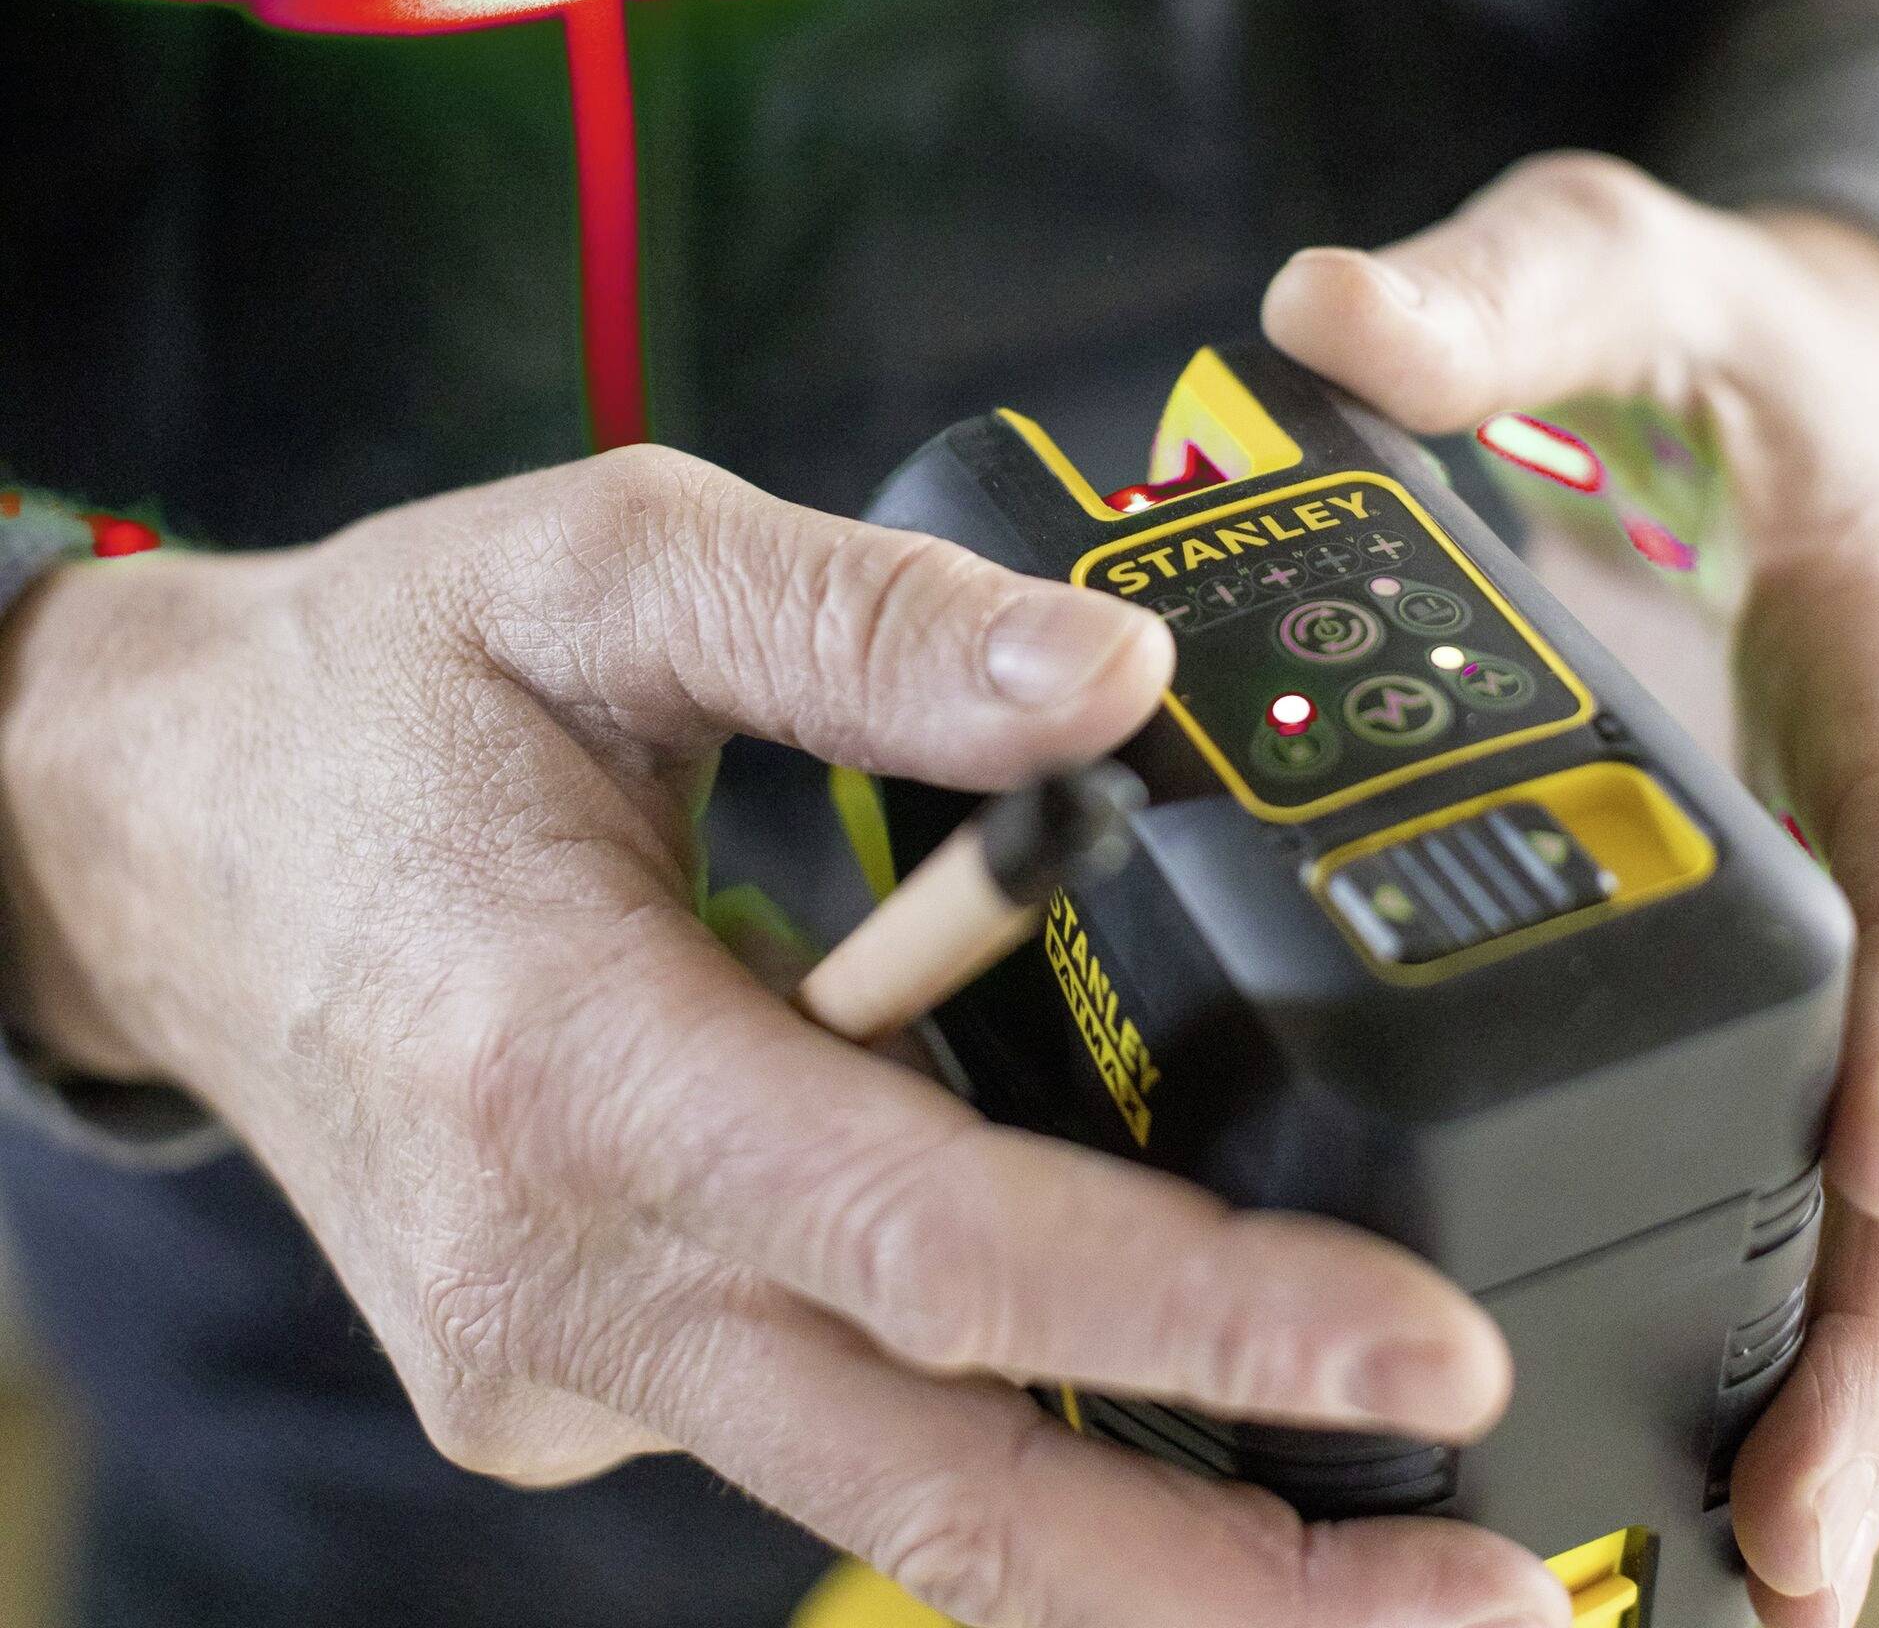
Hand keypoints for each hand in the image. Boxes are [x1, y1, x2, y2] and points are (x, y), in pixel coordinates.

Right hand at [0, 448, 1571, 1627]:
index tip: (1426, 1365)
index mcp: (565, 1059)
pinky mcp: (566, 1366)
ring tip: (1381, 1564)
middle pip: (942, 1482)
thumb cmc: (387, 689)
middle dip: (1232, 1579)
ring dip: (1137, 1543)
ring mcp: (555, 1352)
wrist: (159, 827)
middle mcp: (558, 1266)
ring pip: (890, 1487)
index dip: (1196, 1323)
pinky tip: (1143, 1388)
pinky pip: (817, 1415)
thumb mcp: (610, 570)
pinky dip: (989, 1419)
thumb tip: (1121, 682)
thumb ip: (864, 623)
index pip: (932, 1251)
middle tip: (1503, 1603)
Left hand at [1265, 152, 1878, 1627]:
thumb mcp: (1604, 274)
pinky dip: (1755, 1286)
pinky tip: (1669, 1427)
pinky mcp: (1755, 966)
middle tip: (1796, 1517)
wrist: (1743, 402)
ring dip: (1834, 1360)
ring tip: (1757, 1562)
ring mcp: (1839, 921)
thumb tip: (1327, 315)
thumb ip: (1496, 297)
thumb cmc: (1693, 351)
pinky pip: (1778, 1140)